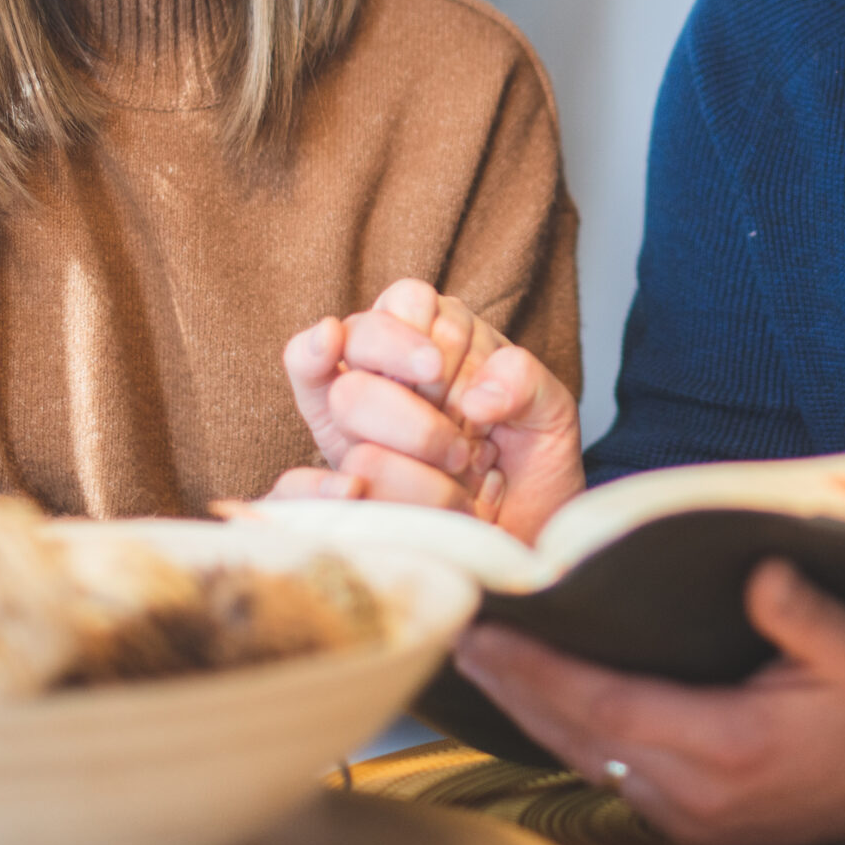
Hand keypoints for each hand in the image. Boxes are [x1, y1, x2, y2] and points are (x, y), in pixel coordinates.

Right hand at [262, 279, 583, 537]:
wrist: (526, 543)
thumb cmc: (530, 469)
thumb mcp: (550, 416)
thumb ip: (525, 383)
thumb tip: (478, 397)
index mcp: (433, 340)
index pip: (403, 301)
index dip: (414, 336)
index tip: (437, 373)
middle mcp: (382, 374)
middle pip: (360, 347)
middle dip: (414, 408)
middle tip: (459, 446)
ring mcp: (351, 432)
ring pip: (344, 405)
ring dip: (407, 452)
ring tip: (454, 480)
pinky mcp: (335, 491)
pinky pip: (293, 484)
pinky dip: (317, 485)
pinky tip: (351, 491)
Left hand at [453, 559, 844, 844]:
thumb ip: (802, 610)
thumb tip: (758, 570)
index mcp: (732, 748)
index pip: (609, 707)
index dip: (541, 673)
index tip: (490, 635)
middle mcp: (699, 796)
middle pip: (580, 739)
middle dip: (515, 688)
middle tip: (460, 637)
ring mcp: (694, 821)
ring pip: (589, 763)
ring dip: (534, 713)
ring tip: (485, 662)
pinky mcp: (696, 830)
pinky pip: (615, 778)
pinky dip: (572, 736)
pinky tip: (544, 701)